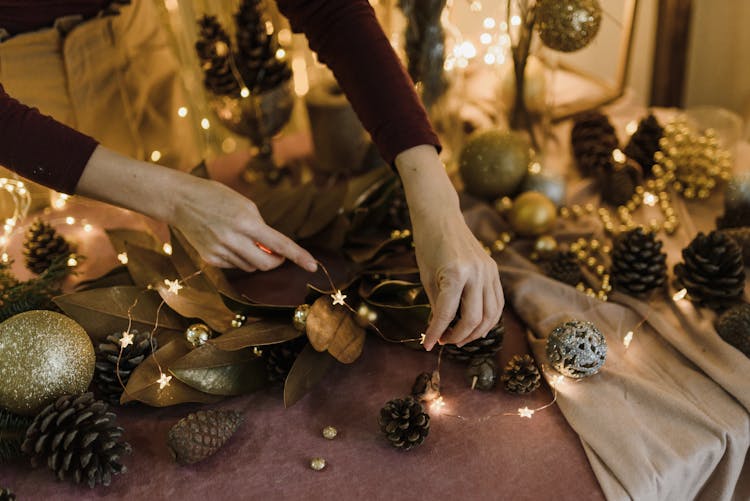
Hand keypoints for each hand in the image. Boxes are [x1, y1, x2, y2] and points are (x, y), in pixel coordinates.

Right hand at [76, 146, 316, 272]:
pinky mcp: (210, 259)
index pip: (280, 244)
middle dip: (276, 262)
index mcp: (247, 221)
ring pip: (251, 267)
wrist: (181, 200)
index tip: (313, 266)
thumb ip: (260, 229)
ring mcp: (220, 251)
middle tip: (276, 254)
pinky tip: (227, 243)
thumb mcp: (245, 205)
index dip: (299, 256)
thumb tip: (272, 252)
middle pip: (267, 264)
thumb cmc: (217, 197)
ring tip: (243, 239)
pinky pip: (234, 266)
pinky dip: (239, 259)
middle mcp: (234, 239)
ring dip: (256, 258)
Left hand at [395, 145, 503, 350]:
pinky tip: (475, 326)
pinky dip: (489, 318)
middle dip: (458, 336)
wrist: (441, 216)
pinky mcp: (494, 270)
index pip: (446, 313)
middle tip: (444, 341)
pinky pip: (497, 302)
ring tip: (459, 338)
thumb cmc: (427, 244)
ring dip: (475, 332)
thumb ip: (436, 304)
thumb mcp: (426, 276)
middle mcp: (476, 273)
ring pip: (490, 315)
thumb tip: (440, 330)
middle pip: (473, 318)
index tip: (428, 345)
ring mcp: (489, 271)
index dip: (436, 333)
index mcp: (454, 273)